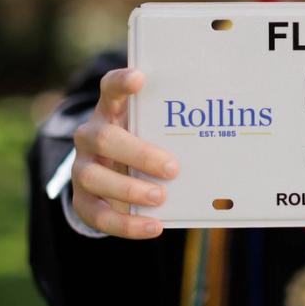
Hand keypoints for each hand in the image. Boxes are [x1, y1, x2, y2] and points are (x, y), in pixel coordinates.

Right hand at [71, 67, 178, 237]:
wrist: (112, 175)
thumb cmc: (143, 143)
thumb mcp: (152, 130)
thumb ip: (172, 127)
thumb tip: (223, 128)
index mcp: (111, 110)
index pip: (110, 87)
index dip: (122, 82)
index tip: (140, 78)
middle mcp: (90, 135)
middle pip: (105, 138)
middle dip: (140, 154)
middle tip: (173, 168)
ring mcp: (82, 166)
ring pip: (94, 176)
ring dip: (130, 189)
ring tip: (160, 198)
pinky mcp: (81, 199)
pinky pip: (98, 214)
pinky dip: (126, 224)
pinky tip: (153, 227)